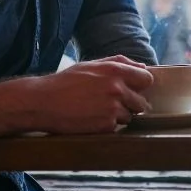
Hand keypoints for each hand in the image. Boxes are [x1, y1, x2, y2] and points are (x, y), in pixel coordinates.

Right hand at [31, 55, 153, 134]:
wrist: (43, 102)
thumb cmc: (66, 82)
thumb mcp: (91, 65)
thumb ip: (119, 62)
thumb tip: (142, 67)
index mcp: (115, 71)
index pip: (147, 79)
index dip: (140, 85)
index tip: (133, 89)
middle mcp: (117, 89)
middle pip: (141, 102)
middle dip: (130, 104)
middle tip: (112, 103)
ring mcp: (112, 109)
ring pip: (129, 116)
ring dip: (118, 116)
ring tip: (98, 111)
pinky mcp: (105, 126)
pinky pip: (116, 127)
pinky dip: (107, 125)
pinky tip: (92, 119)